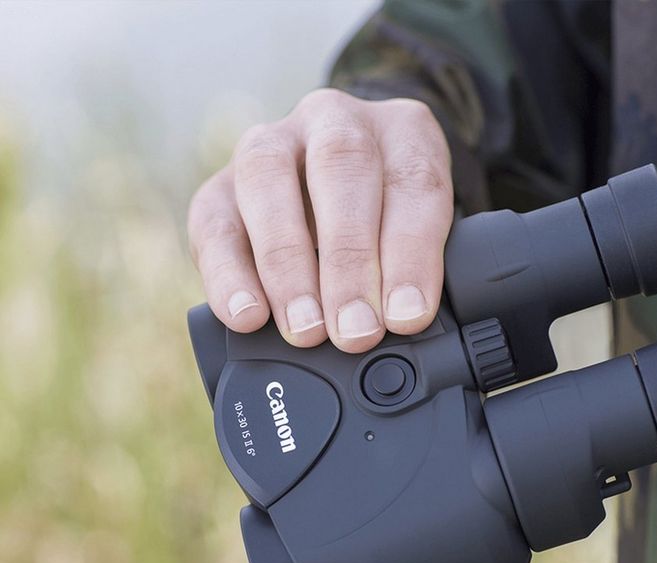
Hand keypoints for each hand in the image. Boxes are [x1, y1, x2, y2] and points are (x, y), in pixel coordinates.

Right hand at [188, 88, 453, 352]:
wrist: (340, 205)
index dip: (411, 254)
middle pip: (341, 169)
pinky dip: (229, 275)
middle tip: (356, 330)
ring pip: (267, 180)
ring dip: (287, 265)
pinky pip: (215, 224)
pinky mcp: (220, 186)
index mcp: (403, 130)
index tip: (407, 317)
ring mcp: (270, 145)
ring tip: (305, 328)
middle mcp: (334, 122)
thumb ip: (417, 271)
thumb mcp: (425, 238)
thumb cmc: (393, 229)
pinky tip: (246, 316)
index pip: (413, 181)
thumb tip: (404, 323)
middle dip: (349, 261)